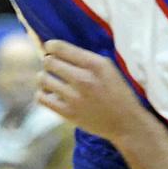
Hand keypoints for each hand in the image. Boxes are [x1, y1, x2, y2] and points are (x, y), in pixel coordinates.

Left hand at [38, 41, 153, 146]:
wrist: (126, 122)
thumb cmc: (117, 92)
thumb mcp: (108, 68)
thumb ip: (86, 58)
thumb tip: (58, 50)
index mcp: (95, 64)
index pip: (60, 48)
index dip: (50, 46)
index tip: (49, 48)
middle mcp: (83, 79)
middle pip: (49, 62)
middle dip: (48, 62)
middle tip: (53, 66)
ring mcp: (74, 97)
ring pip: (42, 79)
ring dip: (44, 77)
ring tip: (51, 80)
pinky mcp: (68, 113)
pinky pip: (41, 98)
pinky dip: (42, 94)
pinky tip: (50, 94)